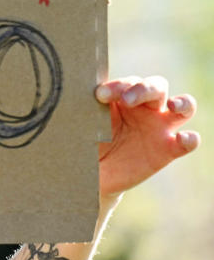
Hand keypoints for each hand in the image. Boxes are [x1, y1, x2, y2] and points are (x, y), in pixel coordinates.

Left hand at [96, 76, 198, 198]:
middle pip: (157, 86)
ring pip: (184, 106)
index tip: (99, 96)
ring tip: (172, 105)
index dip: (116, 87)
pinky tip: (182, 138)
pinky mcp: (168, 149)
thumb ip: (85, 112)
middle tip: (125, 100)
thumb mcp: (85, 127)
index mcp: (124, 97)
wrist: (94, 175)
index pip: (127, 83)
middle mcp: (146, 108)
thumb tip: (70, 98)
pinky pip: (188, 142)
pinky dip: (190, 139)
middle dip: (143, 89)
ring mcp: (160, 127)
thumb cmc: (88, 142)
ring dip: (182, 102)